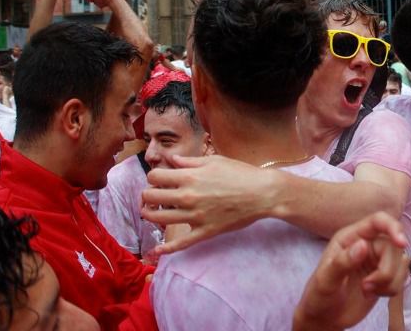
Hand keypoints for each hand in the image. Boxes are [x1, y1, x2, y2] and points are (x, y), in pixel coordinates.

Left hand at [141, 155, 278, 253]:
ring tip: (152, 212)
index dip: (153, 177)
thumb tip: (172, 160)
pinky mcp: (204, 232)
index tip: (159, 179)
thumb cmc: (240, 173)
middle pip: (151, 197)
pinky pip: (181, 244)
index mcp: (189, 177)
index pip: (155, 177)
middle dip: (148, 195)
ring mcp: (194, 216)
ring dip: (150, 215)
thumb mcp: (214, 161)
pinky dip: (166, 248)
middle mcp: (187, 197)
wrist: (262, 193)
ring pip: (159, 218)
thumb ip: (190, 162)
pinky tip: (157, 250)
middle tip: (153, 195)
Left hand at [293, 212, 409, 330]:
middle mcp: (367, 244)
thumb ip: (342, 262)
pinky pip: (402, 277)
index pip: (378, 221)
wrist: (325, 316)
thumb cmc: (319, 294)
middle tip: (367, 286)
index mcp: (351, 237)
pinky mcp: (385, 276)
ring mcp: (377, 260)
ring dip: (388, 282)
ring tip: (367, 290)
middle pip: (394, 247)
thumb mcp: (325, 280)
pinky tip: (373, 293)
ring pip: (401, 263)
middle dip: (386, 271)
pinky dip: (391, 289)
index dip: (393, 227)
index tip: (401, 243)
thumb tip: (363, 245)